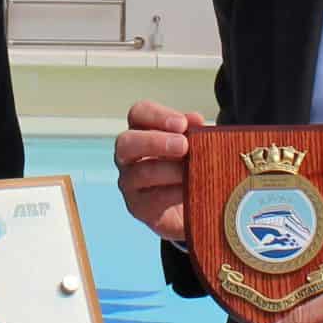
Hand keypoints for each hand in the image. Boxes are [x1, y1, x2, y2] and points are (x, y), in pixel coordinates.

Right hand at [116, 100, 206, 247]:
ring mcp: (130, 182)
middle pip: (127, 142)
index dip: (158, 116)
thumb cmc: (189, 170)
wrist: (192, 208)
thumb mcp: (193, 147)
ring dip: (170, 170)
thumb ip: (193, 132)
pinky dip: (173, 194)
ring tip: (192, 170)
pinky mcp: (139, 207)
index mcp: (141, 132)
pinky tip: (189, 191)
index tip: (182, 124)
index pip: (139, 114)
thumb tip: (196, 119)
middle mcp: (129, 156)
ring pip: (141, 172)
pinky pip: (152, 199)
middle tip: (183, 145)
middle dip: (155, 142)